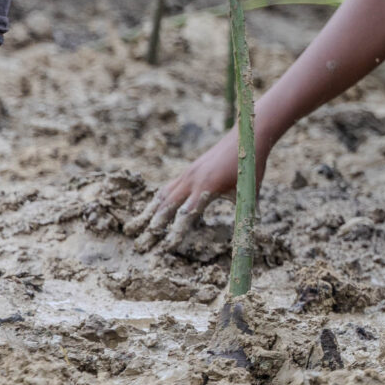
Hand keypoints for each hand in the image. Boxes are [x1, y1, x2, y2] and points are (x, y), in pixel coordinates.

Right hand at [140, 129, 240, 251]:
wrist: (246, 136)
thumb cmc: (250, 164)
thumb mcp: (249, 190)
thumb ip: (246, 212)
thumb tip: (251, 231)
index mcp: (206, 187)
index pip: (186, 215)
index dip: (175, 233)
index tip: (165, 249)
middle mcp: (191, 180)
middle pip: (166, 208)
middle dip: (152, 228)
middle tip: (141, 246)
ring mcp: (187, 174)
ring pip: (162, 196)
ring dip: (148, 214)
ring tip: (133, 228)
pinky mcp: (188, 171)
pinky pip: (167, 188)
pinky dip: (157, 201)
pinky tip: (152, 210)